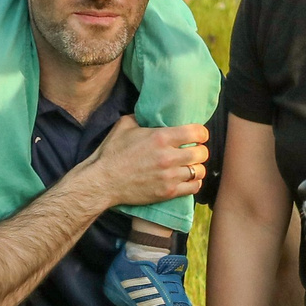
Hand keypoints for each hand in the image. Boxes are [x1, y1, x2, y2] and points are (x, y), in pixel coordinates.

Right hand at [82, 121, 207, 207]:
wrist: (103, 182)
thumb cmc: (112, 153)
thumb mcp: (124, 126)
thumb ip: (141, 117)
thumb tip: (150, 113)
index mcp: (161, 137)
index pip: (197, 132)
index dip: (200, 133)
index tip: (197, 135)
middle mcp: (168, 157)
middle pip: (202, 153)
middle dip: (199, 150)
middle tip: (193, 151)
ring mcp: (169, 176)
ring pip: (200, 171)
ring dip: (196, 167)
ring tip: (190, 166)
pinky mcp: (168, 192)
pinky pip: (194, 187)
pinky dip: (194, 183)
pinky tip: (188, 179)